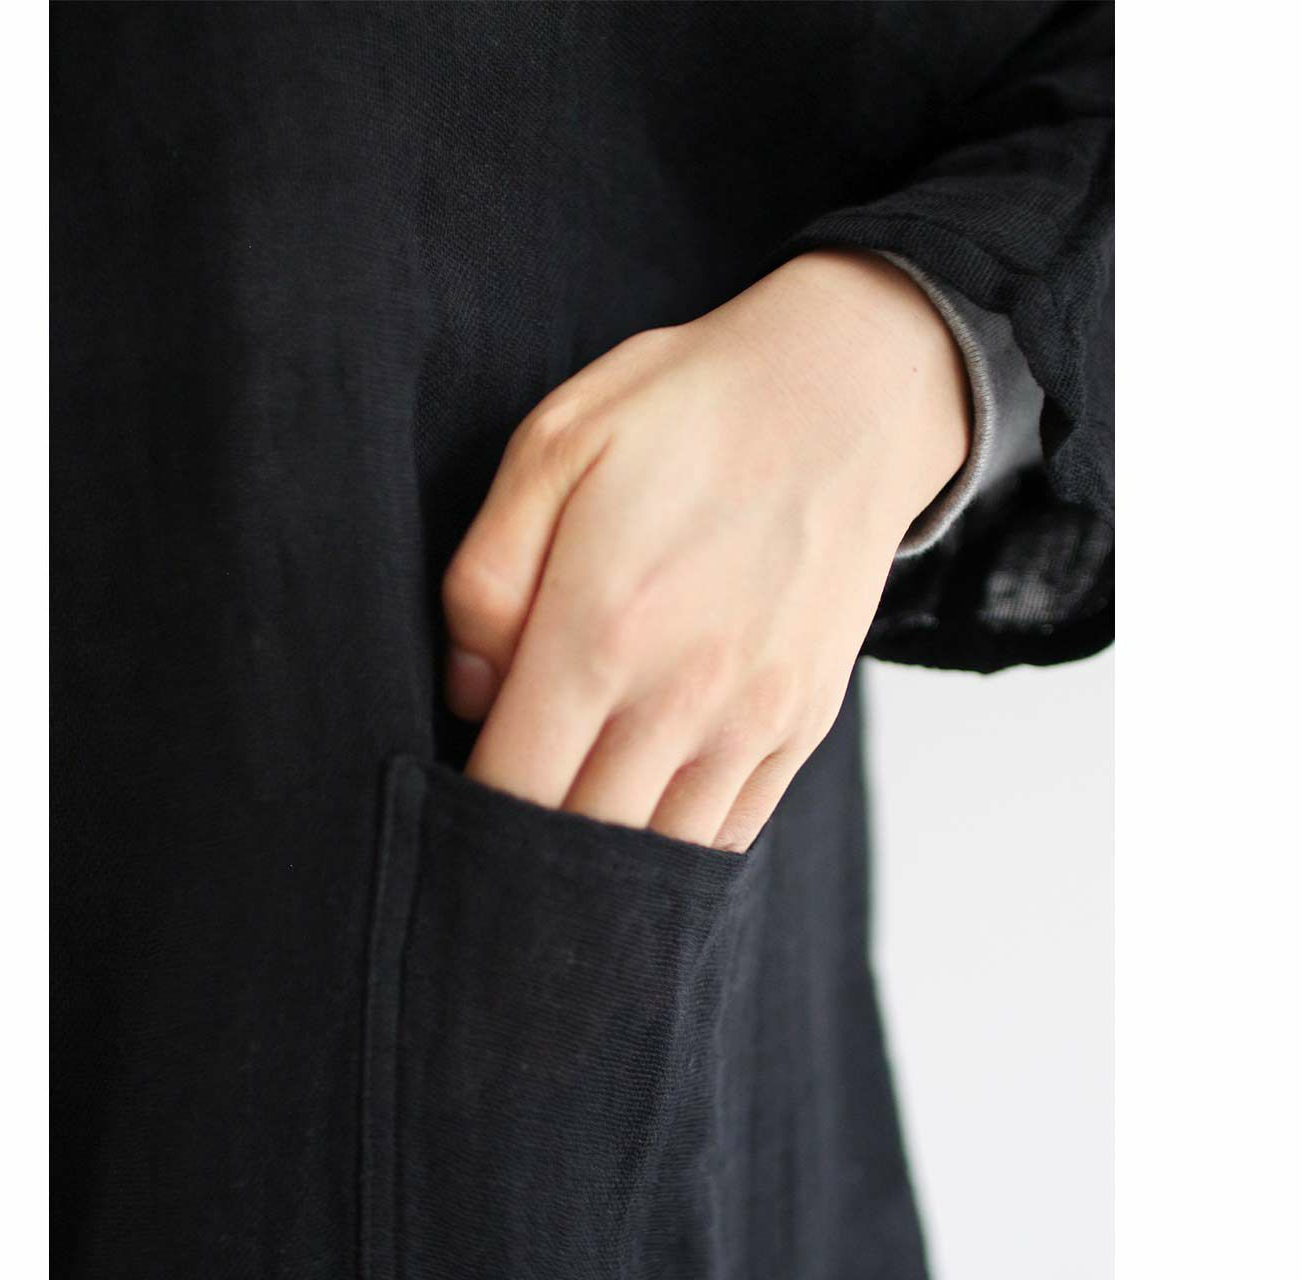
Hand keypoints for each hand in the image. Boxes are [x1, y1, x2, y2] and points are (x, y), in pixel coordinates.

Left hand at [442, 248, 969, 850]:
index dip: (470, 813)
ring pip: (658, 855)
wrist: (847, 396)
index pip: (513, 786)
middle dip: (527, 851)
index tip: (454, 797)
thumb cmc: (685, 415)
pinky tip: (640, 814)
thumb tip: (470, 696)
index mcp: (600, 629)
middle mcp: (682, 696)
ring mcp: (753, 722)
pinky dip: (675, 846)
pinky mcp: (802, 728)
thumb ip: (485, 582)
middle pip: (581, 838)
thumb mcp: (550, 449)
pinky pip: (727, 834)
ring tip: (568, 828)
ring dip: (605, 861)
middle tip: (500, 827)